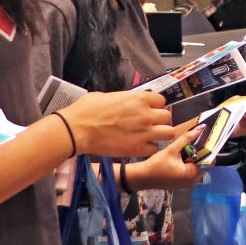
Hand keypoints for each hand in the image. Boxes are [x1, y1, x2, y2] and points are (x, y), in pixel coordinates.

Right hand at [61, 90, 177, 157]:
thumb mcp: (108, 96)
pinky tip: (140, 145)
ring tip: (150, 136)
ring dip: (160, 134)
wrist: (78, 129)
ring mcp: (144, 132)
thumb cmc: (88, 110)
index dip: (155, 106)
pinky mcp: (138, 148)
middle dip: (160, 120)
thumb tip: (128, 103)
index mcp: (139, 98)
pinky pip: (154, 148)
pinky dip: (149, 148)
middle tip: (151, 124)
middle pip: (167, 117)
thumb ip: (125, 99)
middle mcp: (146, 114)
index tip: (150, 110)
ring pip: (168, 133)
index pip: (161, 100)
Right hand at [126, 130, 201, 191]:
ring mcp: (187, 185)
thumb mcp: (172, 149)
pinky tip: (179, 159)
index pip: (209, 161)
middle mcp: (193, 182)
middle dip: (198, 154)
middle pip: (203, 165)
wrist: (142, 177)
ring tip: (184, 150)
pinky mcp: (182, 184)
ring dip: (192, 159)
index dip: (207, 151)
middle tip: (191, 144)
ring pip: (196, 168)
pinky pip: (190, 173)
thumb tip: (200, 128)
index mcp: (192, 175)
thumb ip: (187, 138)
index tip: (203, 141)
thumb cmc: (156, 165)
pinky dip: (187, 165)